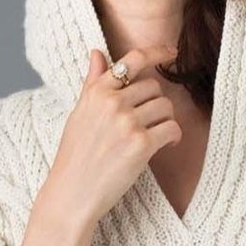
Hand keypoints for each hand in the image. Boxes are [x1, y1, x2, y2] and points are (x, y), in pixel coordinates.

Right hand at [46, 44, 181, 224]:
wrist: (71, 193)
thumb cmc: (75, 155)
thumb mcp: (79, 113)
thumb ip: (92, 83)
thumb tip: (97, 53)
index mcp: (97, 92)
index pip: (132, 60)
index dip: (157, 52)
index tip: (172, 51)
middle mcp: (112, 102)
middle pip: (154, 87)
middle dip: (155, 104)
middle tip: (149, 124)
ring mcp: (127, 122)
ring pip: (166, 106)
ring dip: (165, 121)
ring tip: (155, 136)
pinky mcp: (141, 144)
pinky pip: (172, 128)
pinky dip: (174, 137)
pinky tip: (166, 146)